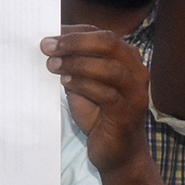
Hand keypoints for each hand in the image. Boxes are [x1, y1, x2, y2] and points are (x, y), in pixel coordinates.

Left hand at [41, 26, 149, 173]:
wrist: (118, 153)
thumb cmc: (99, 114)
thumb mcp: (84, 82)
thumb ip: (74, 63)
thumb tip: (49, 44)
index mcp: (127, 58)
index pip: (101, 34)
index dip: (73, 32)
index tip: (48, 35)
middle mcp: (136, 71)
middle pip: (109, 43)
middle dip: (75, 42)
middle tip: (48, 47)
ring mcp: (135, 93)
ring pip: (109, 67)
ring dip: (76, 63)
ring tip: (53, 65)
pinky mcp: (128, 114)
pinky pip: (107, 94)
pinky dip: (83, 84)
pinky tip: (65, 83)